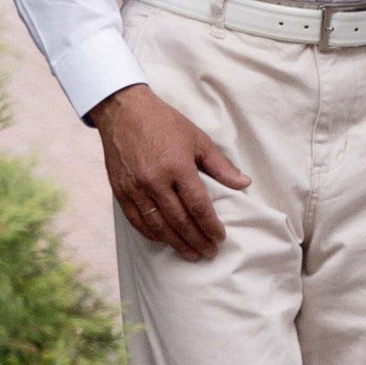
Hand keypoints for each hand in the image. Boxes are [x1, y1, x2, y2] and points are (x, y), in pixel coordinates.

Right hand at [93, 82, 251, 261]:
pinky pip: (137, 221)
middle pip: (179, 221)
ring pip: (158, 226)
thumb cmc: (164, 123)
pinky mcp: (121, 191)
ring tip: (190, 253)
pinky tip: (165, 240)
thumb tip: (244, 184)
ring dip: (176, 243)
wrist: (124, 111)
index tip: (220, 238)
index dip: (210, 226)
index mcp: (177, 166)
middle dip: (196, 240)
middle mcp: (155, 180)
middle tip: (209, 252)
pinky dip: (152, 234)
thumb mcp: (198, 139)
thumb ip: (220, 166)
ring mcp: (135, 188)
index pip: (198, 206)